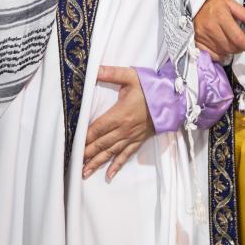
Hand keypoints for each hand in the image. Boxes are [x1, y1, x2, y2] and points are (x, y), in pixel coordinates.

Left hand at [83, 66, 153, 180]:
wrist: (171, 100)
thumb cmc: (150, 88)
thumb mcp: (130, 76)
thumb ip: (111, 73)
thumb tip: (94, 70)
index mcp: (120, 114)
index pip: (97, 128)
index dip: (85, 137)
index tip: (73, 145)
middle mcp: (124, 129)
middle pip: (102, 143)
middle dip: (87, 154)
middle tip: (74, 163)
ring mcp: (131, 137)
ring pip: (111, 152)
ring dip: (97, 162)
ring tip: (85, 172)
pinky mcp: (139, 140)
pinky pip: (126, 155)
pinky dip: (117, 165)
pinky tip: (109, 175)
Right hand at [194, 0, 244, 60]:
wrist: (195, 2)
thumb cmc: (215, 2)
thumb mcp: (231, 3)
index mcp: (221, 16)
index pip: (238, 37)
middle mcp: (211, 28)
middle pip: (231, 47)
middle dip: (240, 48)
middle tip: (242, 43)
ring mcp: (202, 36)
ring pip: (222, 52)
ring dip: (230, 51)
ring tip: (231, 43)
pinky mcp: (197, 41)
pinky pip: (212, 55)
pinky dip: (219, 55)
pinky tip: (222, 48)